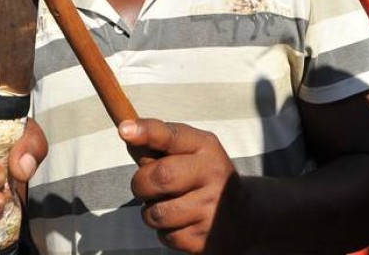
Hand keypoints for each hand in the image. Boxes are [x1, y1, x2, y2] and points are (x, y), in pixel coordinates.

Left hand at [120, 119, 240, 253]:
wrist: (244, 219)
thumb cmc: (203, 178)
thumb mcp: (191, 152)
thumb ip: (159, 143)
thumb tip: (127, 133)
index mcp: (206, 147)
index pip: (172, 136)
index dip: (147, 132)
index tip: (124, 130)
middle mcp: (214, 174)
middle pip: (158, 178)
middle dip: (141, 184)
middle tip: (148, 187)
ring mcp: (211, 209)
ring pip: (156, 213)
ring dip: (151, 212)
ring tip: (169, 206)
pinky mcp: (205, 238)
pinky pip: (166, 236)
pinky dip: (165, 232)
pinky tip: (182, 224)